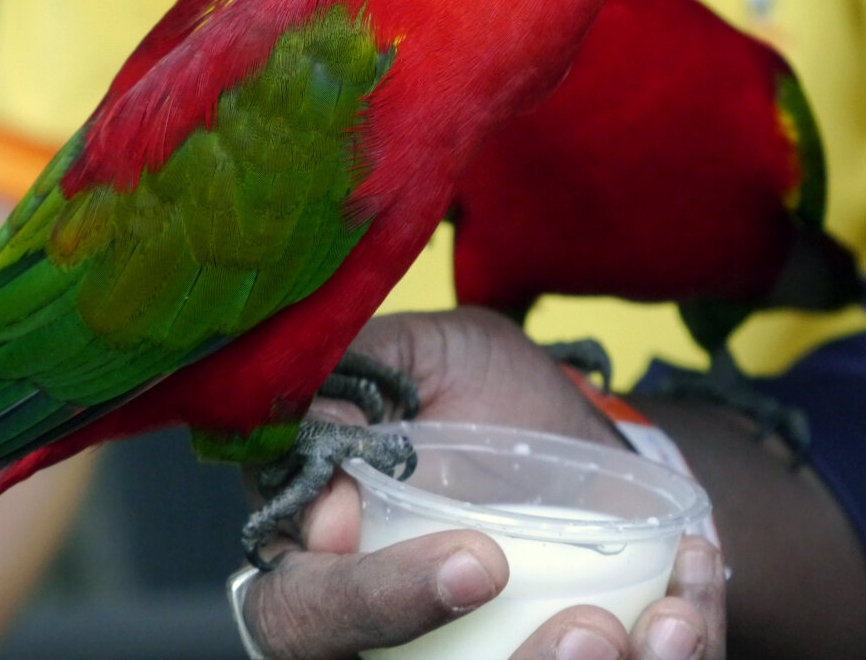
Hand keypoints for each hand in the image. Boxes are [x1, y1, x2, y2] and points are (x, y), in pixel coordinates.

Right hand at [238, 308, 725, 658]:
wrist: (577, 419)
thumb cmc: (481, 386)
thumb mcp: (417, 354)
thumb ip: (350, 387)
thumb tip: (322, 500)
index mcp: (327, 555)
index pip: (302, 611)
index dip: (359, 602)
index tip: (459, 557)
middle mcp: (384, 630)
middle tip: (572, 618)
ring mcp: (466, 652)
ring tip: (641, 628)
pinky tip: (681, 613)